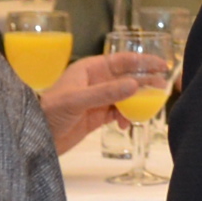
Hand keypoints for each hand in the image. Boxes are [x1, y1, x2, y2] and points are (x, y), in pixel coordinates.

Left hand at [37, 52, 170, 157]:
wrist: (37, 139)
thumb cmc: (51, 112)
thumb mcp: (78, 100)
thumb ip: (106, 92)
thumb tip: (135, 85)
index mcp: (89, 70)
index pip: (121, 61)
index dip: (142, 61)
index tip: (161, 65)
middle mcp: (95, 82)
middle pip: (127, 78)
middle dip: (145, 83)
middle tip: (164, 88)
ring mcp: (97, 99)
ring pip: (125, 96)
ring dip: (137, 102)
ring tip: (148, 110)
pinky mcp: (97, 116)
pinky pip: (118, 112)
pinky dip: (126, 117)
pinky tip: (126, 124)